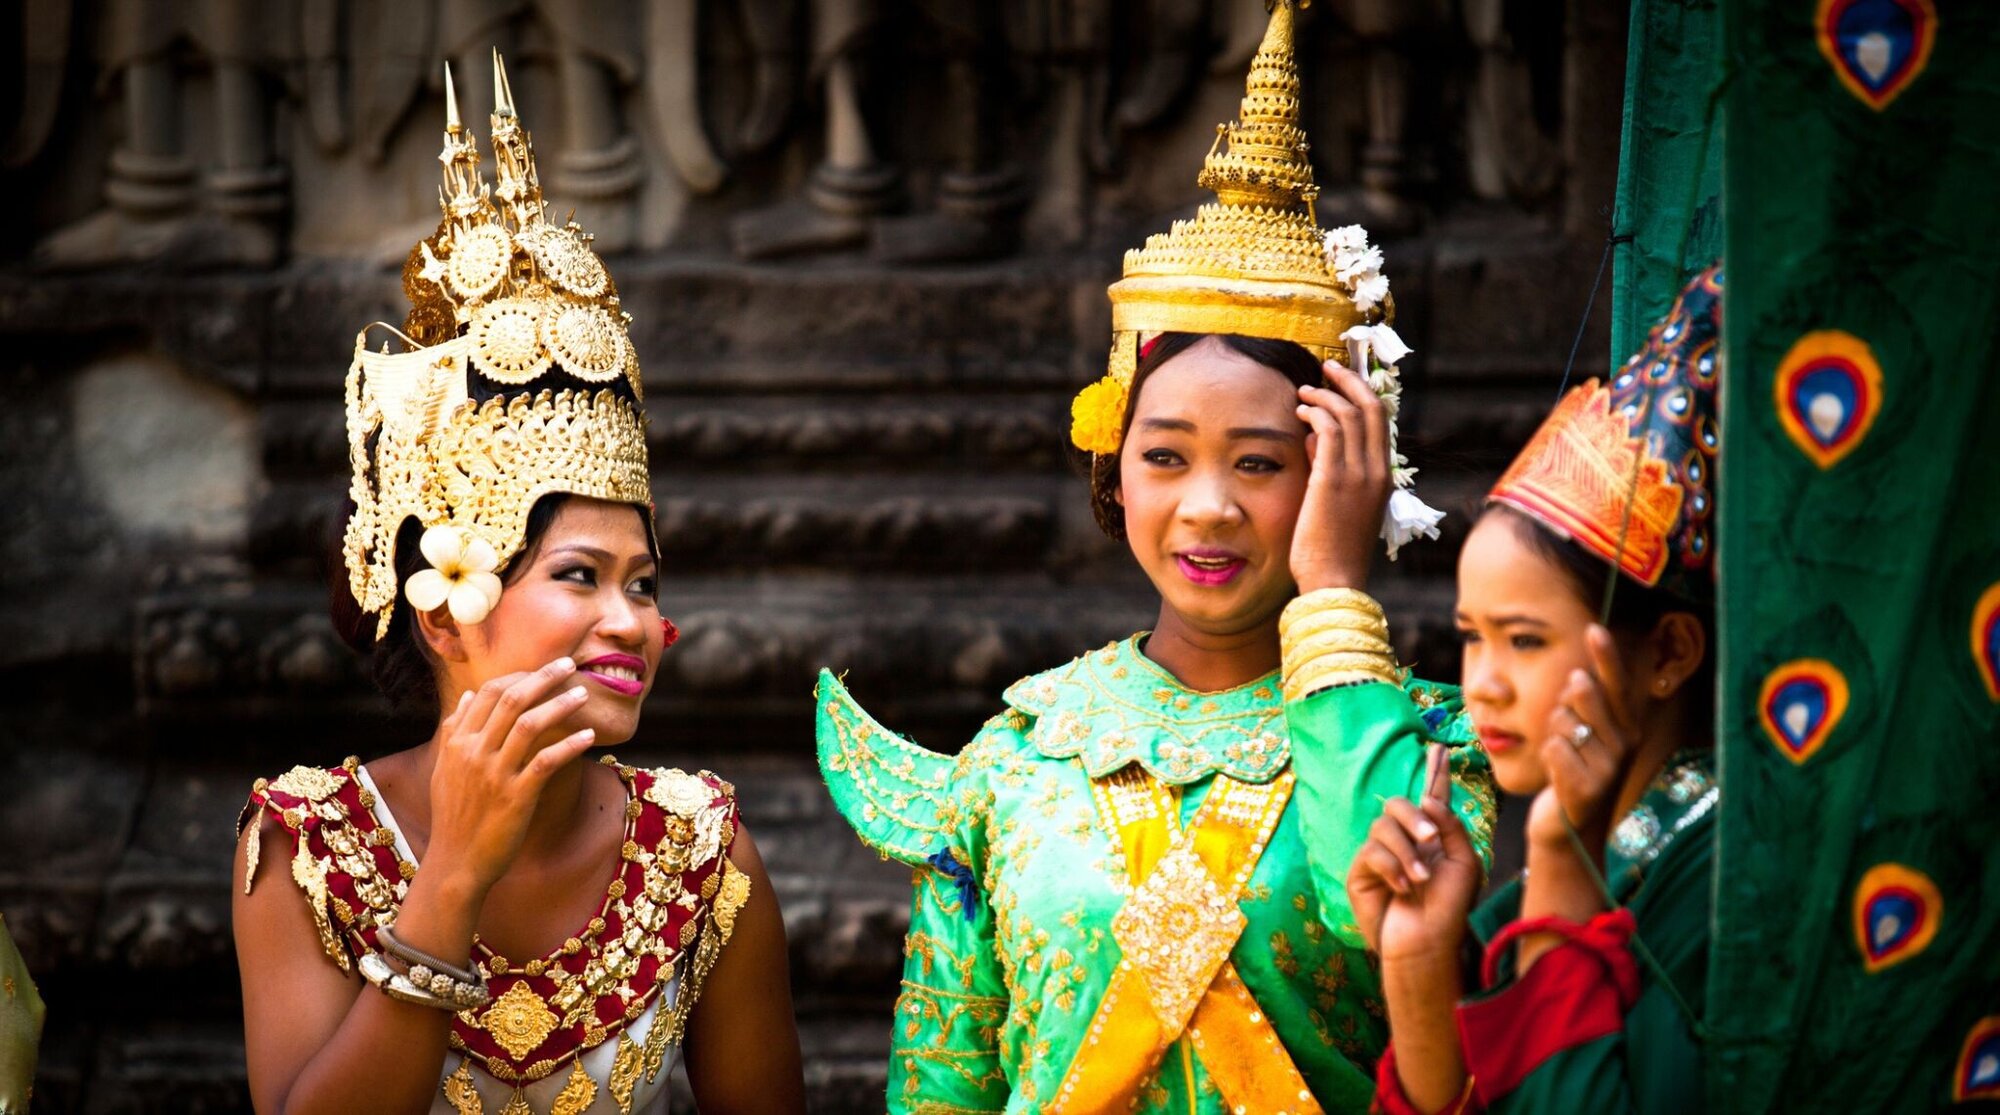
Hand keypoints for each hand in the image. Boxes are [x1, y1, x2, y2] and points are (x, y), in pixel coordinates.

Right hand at [424, 657, 600, 892]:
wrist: (456, 862)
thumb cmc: (454, 816)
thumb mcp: (445, 769)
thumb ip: (455, 730)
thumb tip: (470, 694)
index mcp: (457, 742)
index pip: (490, 692)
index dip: (520, 675)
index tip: (544, 669)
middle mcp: (473, 752)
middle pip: (512, 699)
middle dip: (544, 677)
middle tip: (570, 664)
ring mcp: (495, 774)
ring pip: (531, 724)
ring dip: (561, 704)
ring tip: (584, 695)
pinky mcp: (516, 797)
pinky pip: (547, 761)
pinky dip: (570, 744)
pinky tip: (588, 736)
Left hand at [1290, 361, 1391, 593]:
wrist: (1335, 582)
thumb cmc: (1333, 551)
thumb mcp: (1340, 504)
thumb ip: (1330, 468)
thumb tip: (1315, 438)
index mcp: (1383, 478)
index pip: (1381, 422)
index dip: (1363, 394)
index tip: (1343, 381)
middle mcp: (1377, 471)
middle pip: (1371, 408)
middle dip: (1349, 381)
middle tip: (1327, 368)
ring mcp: (1358, 475)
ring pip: (1349, 414)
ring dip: (1326, 395)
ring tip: (1305, 391)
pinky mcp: (1333, 480)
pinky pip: (1329, 431)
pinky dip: (1316, 413)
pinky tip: (1300, 412)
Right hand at [1347, 746, 1481, 962]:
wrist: (1428, 944)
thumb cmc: (1451, 909)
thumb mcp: (1465, 864)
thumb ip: (1452, 827)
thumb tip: (1427, 800)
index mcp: (1432, 838)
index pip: (1431, 799)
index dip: (1434, 773)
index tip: (1439, 747)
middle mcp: (1405, 842)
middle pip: (1398, 804)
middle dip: (1413, 818)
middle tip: (1429, 840)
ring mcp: (1380, 855)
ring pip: (1383, 827)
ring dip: (1406, 852)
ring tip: (1420, 880)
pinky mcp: (1361, 872)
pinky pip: (1371, 851)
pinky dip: (1391, 868)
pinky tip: (1403, 888)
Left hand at [1526, 625, 1641, 855]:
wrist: (1566, 827)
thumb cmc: (1570, 772)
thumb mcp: (1578, 734)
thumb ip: (1580, 706)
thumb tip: (1578, 676)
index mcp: (1624, 727)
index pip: (1616, 683)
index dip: (1605, 656)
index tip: (1594, 627)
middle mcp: (1624, 743)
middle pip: (1583, 695)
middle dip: (1562, 706)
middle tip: (1566, 735)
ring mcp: (1609, 767)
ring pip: (1562, 722)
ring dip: (1551, 737)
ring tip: (1563, 759)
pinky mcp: (1588, 787)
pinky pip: (1554, 748)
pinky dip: (1547, 757)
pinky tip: (1556, 775)